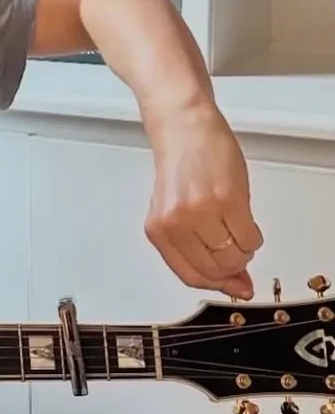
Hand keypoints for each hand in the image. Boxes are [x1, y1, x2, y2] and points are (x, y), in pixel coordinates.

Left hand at [144, 104, 262, 300]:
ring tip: (239, 230)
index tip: (233, 286)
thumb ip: (199, 247)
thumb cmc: (181, 165)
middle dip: (233, 268)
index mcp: (158, 230)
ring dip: (244, 251)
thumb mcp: (177, 210)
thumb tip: (235, 283)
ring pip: (234, 257)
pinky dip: (254, 236)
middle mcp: (176, 224)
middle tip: (237, 251)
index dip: (216, 284)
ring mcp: (201, 212)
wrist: (185, 128)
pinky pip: (250, 237)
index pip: (190, 275)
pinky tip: (246, 220)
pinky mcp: (227, 199)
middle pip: (214, 270)